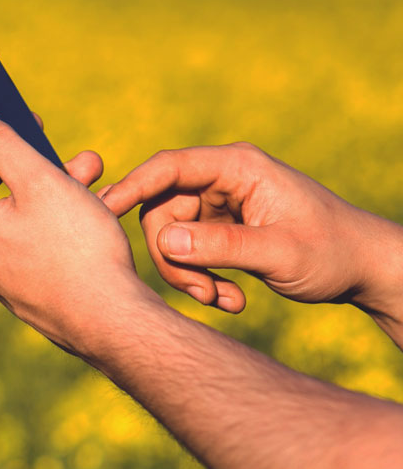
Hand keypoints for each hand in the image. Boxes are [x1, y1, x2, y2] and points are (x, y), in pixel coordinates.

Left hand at [0, 109, 159, 356]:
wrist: (114, 322)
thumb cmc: (77, 249)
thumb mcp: (39, 180)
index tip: (24, 117)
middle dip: (35, 161)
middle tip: (75, 152)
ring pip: (20, 213)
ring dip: (55, 186)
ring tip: (95, 173)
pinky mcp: (25, 287)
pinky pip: (34, 239)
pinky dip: (59, 218)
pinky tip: (96, 208)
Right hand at [100, 142, 402, 317]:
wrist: (365, 270)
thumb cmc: (332, 252)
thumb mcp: (278, 253)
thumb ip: (220, 246)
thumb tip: (163, 243)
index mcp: (238, 168)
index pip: (169, 168)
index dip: (132, 187)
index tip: (102, 212)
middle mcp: (223, 179)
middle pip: (162, 209)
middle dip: (173, 256)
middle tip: (200, 293)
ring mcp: (220, 204)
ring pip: (171, 236)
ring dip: (189, 274)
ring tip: (223, 301)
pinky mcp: (221, 228)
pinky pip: (189, 251)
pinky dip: (202, 278)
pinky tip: (231, 299)